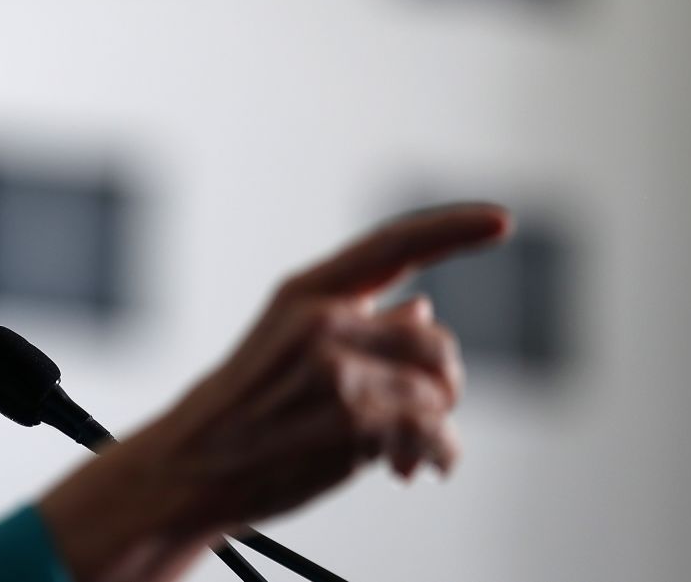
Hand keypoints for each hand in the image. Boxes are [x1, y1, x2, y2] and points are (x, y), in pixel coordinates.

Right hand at [40, 203, 510, 581]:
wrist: (190, 467)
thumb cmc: (240, 413)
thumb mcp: (286, 347)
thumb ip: (353, 323)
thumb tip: (422, 306)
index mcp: (304, 293)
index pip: (392, 244)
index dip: (453, 229)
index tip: (501, 222)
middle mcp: (321, 320)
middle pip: (433, 337)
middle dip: (440, 384)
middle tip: (426, 418)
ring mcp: (337, 368)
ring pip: (438, 388)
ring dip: (435, 428)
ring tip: (408, 454)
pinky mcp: (353, 418)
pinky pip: (434, 432)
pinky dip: (438, 455)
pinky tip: (414, 469)